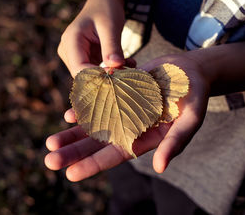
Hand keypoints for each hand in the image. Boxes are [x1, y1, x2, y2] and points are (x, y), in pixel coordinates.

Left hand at [44, 53, 210, 180]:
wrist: (189, 69)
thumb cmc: (195, 95)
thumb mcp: (191, 118)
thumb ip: (177, 142)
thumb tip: (160, 168)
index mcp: (146, 139)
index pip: (116, 155)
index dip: (94, 165)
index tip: (71, 174)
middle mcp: (131, 128)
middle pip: (98, 143)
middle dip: (74, 152)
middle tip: (50, 161)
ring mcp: (123, 110)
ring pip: (94, 125)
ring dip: (72, 134)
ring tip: (50, 143)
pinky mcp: (119, 93)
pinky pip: (98, 101)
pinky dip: (83, 108)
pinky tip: (68, 116)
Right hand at [57, 0, 129, 76]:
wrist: (104, 0)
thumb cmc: (106, 8)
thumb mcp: (111, 25)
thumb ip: (112, 46)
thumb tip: (115, 66)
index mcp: (71, 41)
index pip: (80, 70)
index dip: (99, 78)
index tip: (120, 76)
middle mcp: (68, 51)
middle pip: (85, 76)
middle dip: (107, 77)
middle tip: (130, 72)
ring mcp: (75, 56)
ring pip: (92, 76)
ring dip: (112, 74)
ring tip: (131, 65)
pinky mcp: (84, 58)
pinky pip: (97, 71)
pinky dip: (113, 70)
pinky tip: (127, 63)